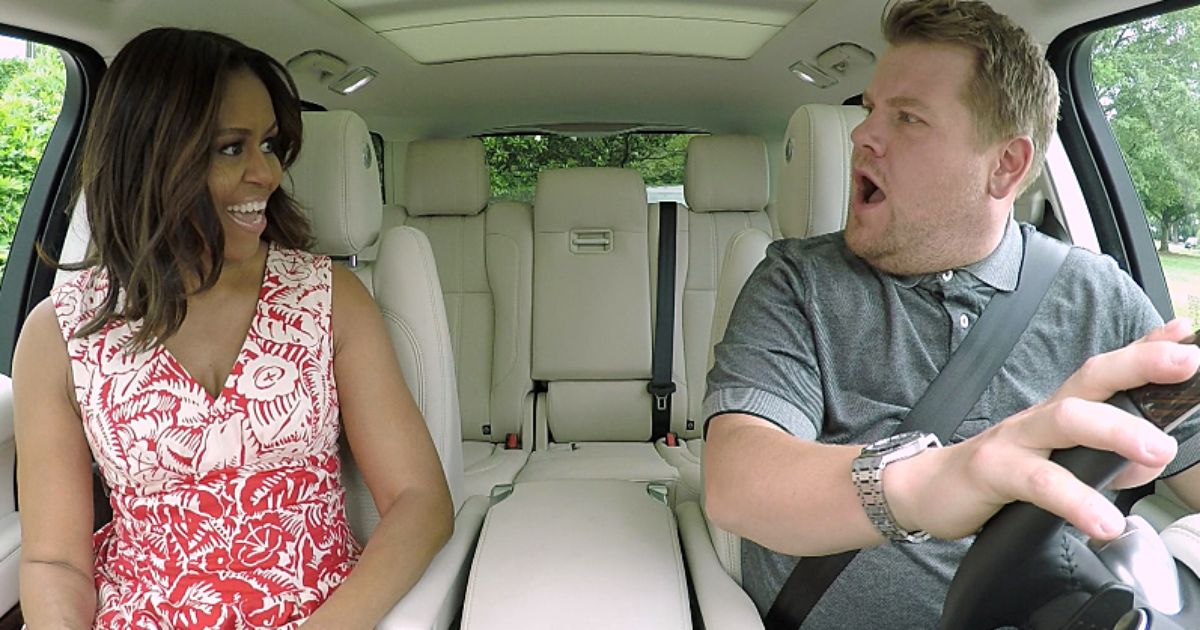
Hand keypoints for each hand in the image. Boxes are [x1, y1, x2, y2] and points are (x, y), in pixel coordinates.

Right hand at [887, 318, 1198, 541]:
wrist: (927, 489)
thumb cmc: (999, 473)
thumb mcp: (1057, 464)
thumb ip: (1107, 460)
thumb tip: (1150, 460)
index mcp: (1060, 410)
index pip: (1106, 372)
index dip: (1145, 350)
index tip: (1182, 333)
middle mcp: (1041, 416)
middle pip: (1091, 379)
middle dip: (1139, 365)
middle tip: (1186, 363)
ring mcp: (1015, 439)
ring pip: (1067, 420)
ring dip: (1115, 430)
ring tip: (1156, 451)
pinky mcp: (993, 470)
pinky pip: (1039, 482)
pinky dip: (1075, 500)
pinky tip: (1103, 521)